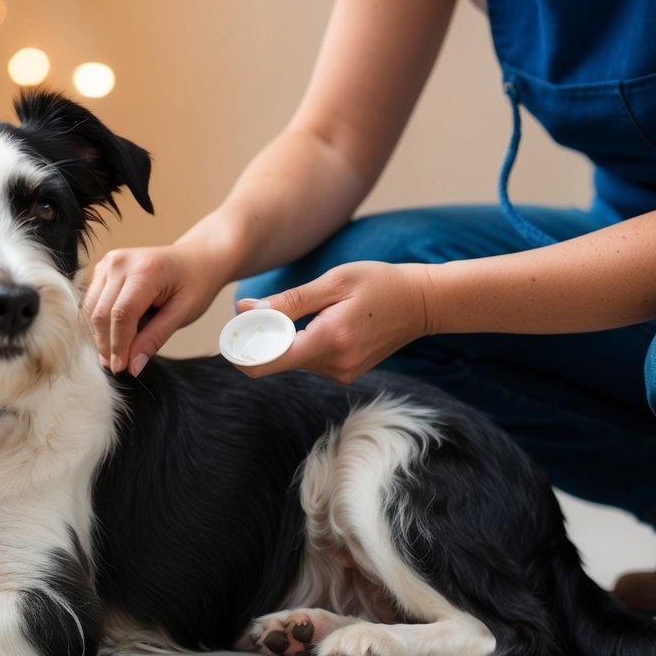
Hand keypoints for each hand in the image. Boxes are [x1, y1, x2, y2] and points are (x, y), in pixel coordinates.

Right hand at [84, 242, 227, 375]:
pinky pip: (91, 302)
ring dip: (99, 337)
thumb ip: (156, 337)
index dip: (119, 345)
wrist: (195, 258)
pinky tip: (112, 337)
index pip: (122, 314)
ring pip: (91, 310)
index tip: (123, 368)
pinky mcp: (102, 268)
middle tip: (119, 367)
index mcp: (145, 270)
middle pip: (101, 313)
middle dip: (107, 345)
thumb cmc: (195, 283)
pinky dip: (99, 324)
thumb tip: (133, 366)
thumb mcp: (184, 312)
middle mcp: (121, 262)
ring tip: (115, 355)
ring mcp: (109, 263)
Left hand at [235, 261, 433, 382]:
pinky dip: (304, 343)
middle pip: (278, 360)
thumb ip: (288, 301)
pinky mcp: (345, 373)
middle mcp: (334, 365)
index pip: (268, 362)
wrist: (423, 302)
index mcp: (329, 341)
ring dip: (286, 339)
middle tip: (260, 309)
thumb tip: (245, 310)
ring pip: (293, 360)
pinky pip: (310, 359)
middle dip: (264, 338)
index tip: (233, 333)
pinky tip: (321, 321)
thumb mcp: (334, 282)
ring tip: (305, 309)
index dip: (242, 351)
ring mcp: (341, 373)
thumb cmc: (380, 283)